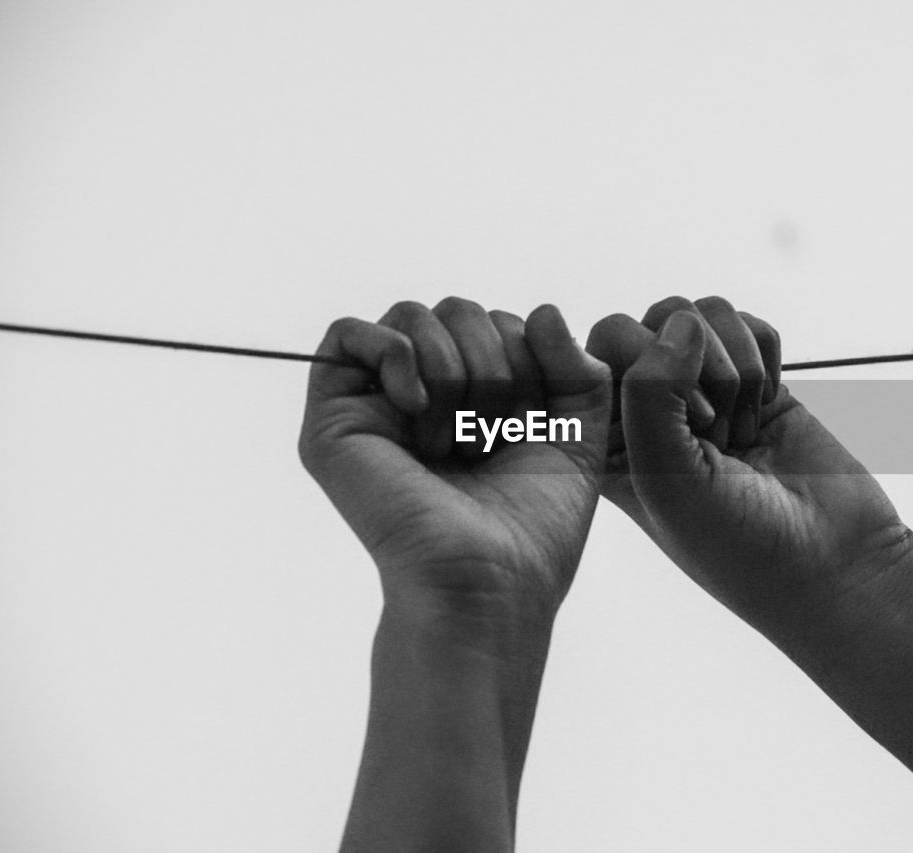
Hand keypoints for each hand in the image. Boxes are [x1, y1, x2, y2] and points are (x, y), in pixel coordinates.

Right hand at [299, 298, 610, 626]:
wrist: (493, 585)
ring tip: (458, 434)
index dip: (527, 353)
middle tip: (494, 430)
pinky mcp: (334, 421)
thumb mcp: (579, 434)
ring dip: (453, 365)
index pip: (498, 322)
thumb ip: (576, 367)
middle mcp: (425, 395)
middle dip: (493, 359)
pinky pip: (347, 332)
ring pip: (410, 315)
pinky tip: (419, 403)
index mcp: (477, 397)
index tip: (533, 418)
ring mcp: (377, 405)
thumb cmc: (534, 527)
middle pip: (456, 310)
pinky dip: (393, 350)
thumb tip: (544, 310)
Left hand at [587, 296, 910, 636]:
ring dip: (735, 365)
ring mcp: (704, 391)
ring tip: (744, 427)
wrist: (833, 564)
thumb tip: (682, 322)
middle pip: (652, 320)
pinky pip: (750, 325)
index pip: (597, 348)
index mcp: (606, 437)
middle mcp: (648, 409)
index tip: (689, 423)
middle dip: (697, 365)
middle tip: (720, 430)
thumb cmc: (738, 542)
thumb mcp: (669, 478)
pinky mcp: (755, 382)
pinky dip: (766, 358)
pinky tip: (769, 407)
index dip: (642, 362)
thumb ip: (650, 394)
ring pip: (702, 316)